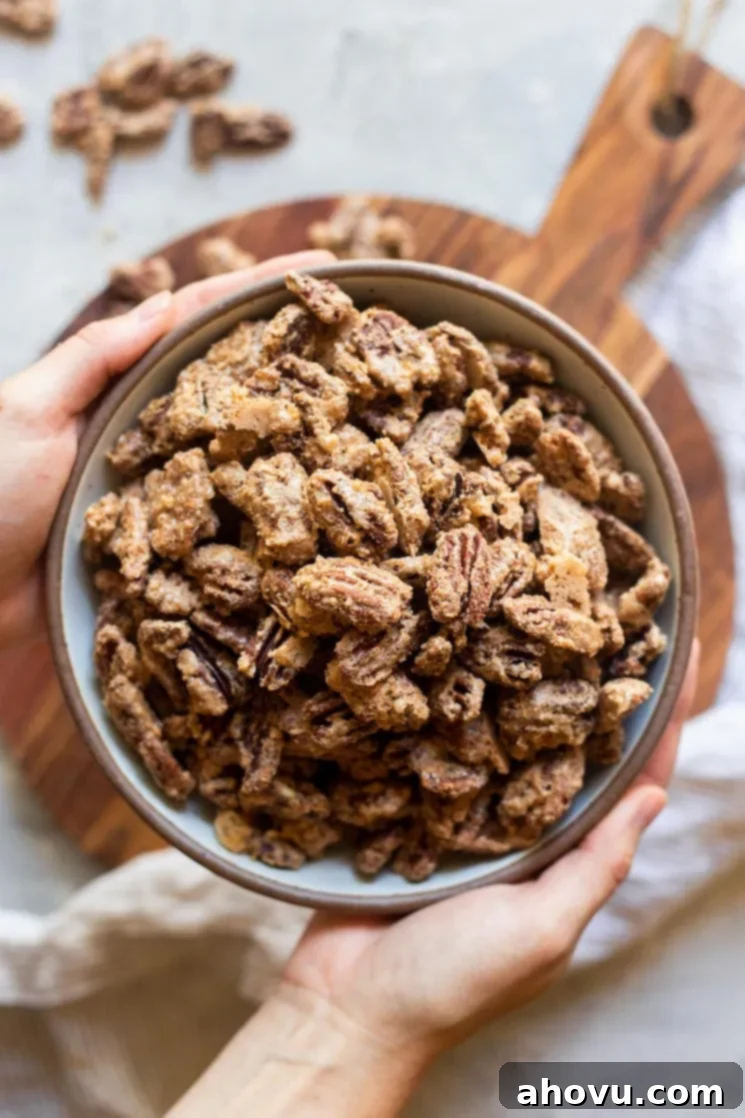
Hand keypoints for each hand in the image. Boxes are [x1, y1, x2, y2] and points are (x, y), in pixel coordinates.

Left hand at [0, 250, 331, 650]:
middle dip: (297, 361)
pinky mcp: (170, 553)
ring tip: (367, 415)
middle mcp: (154, 438)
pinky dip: (273, 517)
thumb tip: (165, 300)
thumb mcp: (26, 408)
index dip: (257, 294)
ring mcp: (168, 495)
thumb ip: (94, 357)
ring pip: (245, 458)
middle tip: (368, 341)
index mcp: (121, 389)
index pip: (197, 327)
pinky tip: (319, 511)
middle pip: (236, 388)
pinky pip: (232, 528)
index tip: (322, 270)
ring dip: (299, 438)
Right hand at [170, 649, 698, 1117]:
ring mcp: (462, 822)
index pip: (621, 794)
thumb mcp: (541, 930)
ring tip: (526, 633)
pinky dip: (450, 719)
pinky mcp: (410, 812)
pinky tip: (451, 670)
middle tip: (589, 632)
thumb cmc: (452, 978)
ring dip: (514, 700)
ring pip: (500, 749)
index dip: (648, 740)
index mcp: (560, 868)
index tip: (665, 675)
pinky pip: (439, 758)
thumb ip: (596, 867)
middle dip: (580, 704)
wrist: (345, 1002)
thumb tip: (654, 797)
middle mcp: (518, 839)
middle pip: (562, 760)